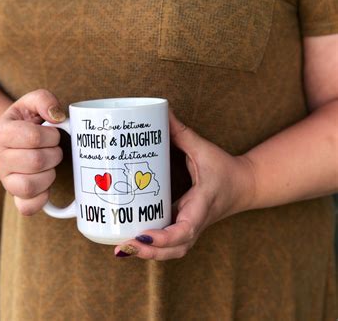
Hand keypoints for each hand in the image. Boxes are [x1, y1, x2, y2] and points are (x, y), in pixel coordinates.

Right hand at [0, 89, 65, 214]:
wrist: (11, 141)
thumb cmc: (26, 122)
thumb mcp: (31, 102)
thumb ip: (44, 100)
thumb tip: (57, 116)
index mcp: (2, 134)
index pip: (33, 137)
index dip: (51, 135)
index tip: (53, 133)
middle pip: (36, 162)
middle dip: (55, 154)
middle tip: (54, 150)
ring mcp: (5, 181)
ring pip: (30, 186)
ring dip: (49, 175)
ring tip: (49, 166)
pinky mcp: (15, 197)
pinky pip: (27, 208)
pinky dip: (41, 198)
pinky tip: (46, 185)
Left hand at [114, 111, 255, 259]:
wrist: (246, 186)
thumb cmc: (225, 169)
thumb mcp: (204, 150)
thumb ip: (181, 133)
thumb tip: (161, 113)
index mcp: (202, 205)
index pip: (185, 230)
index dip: (163, 238)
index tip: (143, 236)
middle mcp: (196, 222)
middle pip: (175, 249)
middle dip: (149, 253)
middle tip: (123, 247)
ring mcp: (192, 228)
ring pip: (172, 252)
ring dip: (149, 256)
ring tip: (123, 249)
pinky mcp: (186, 227)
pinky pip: (170, 245)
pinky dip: (152, 249)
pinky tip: (131, 243)